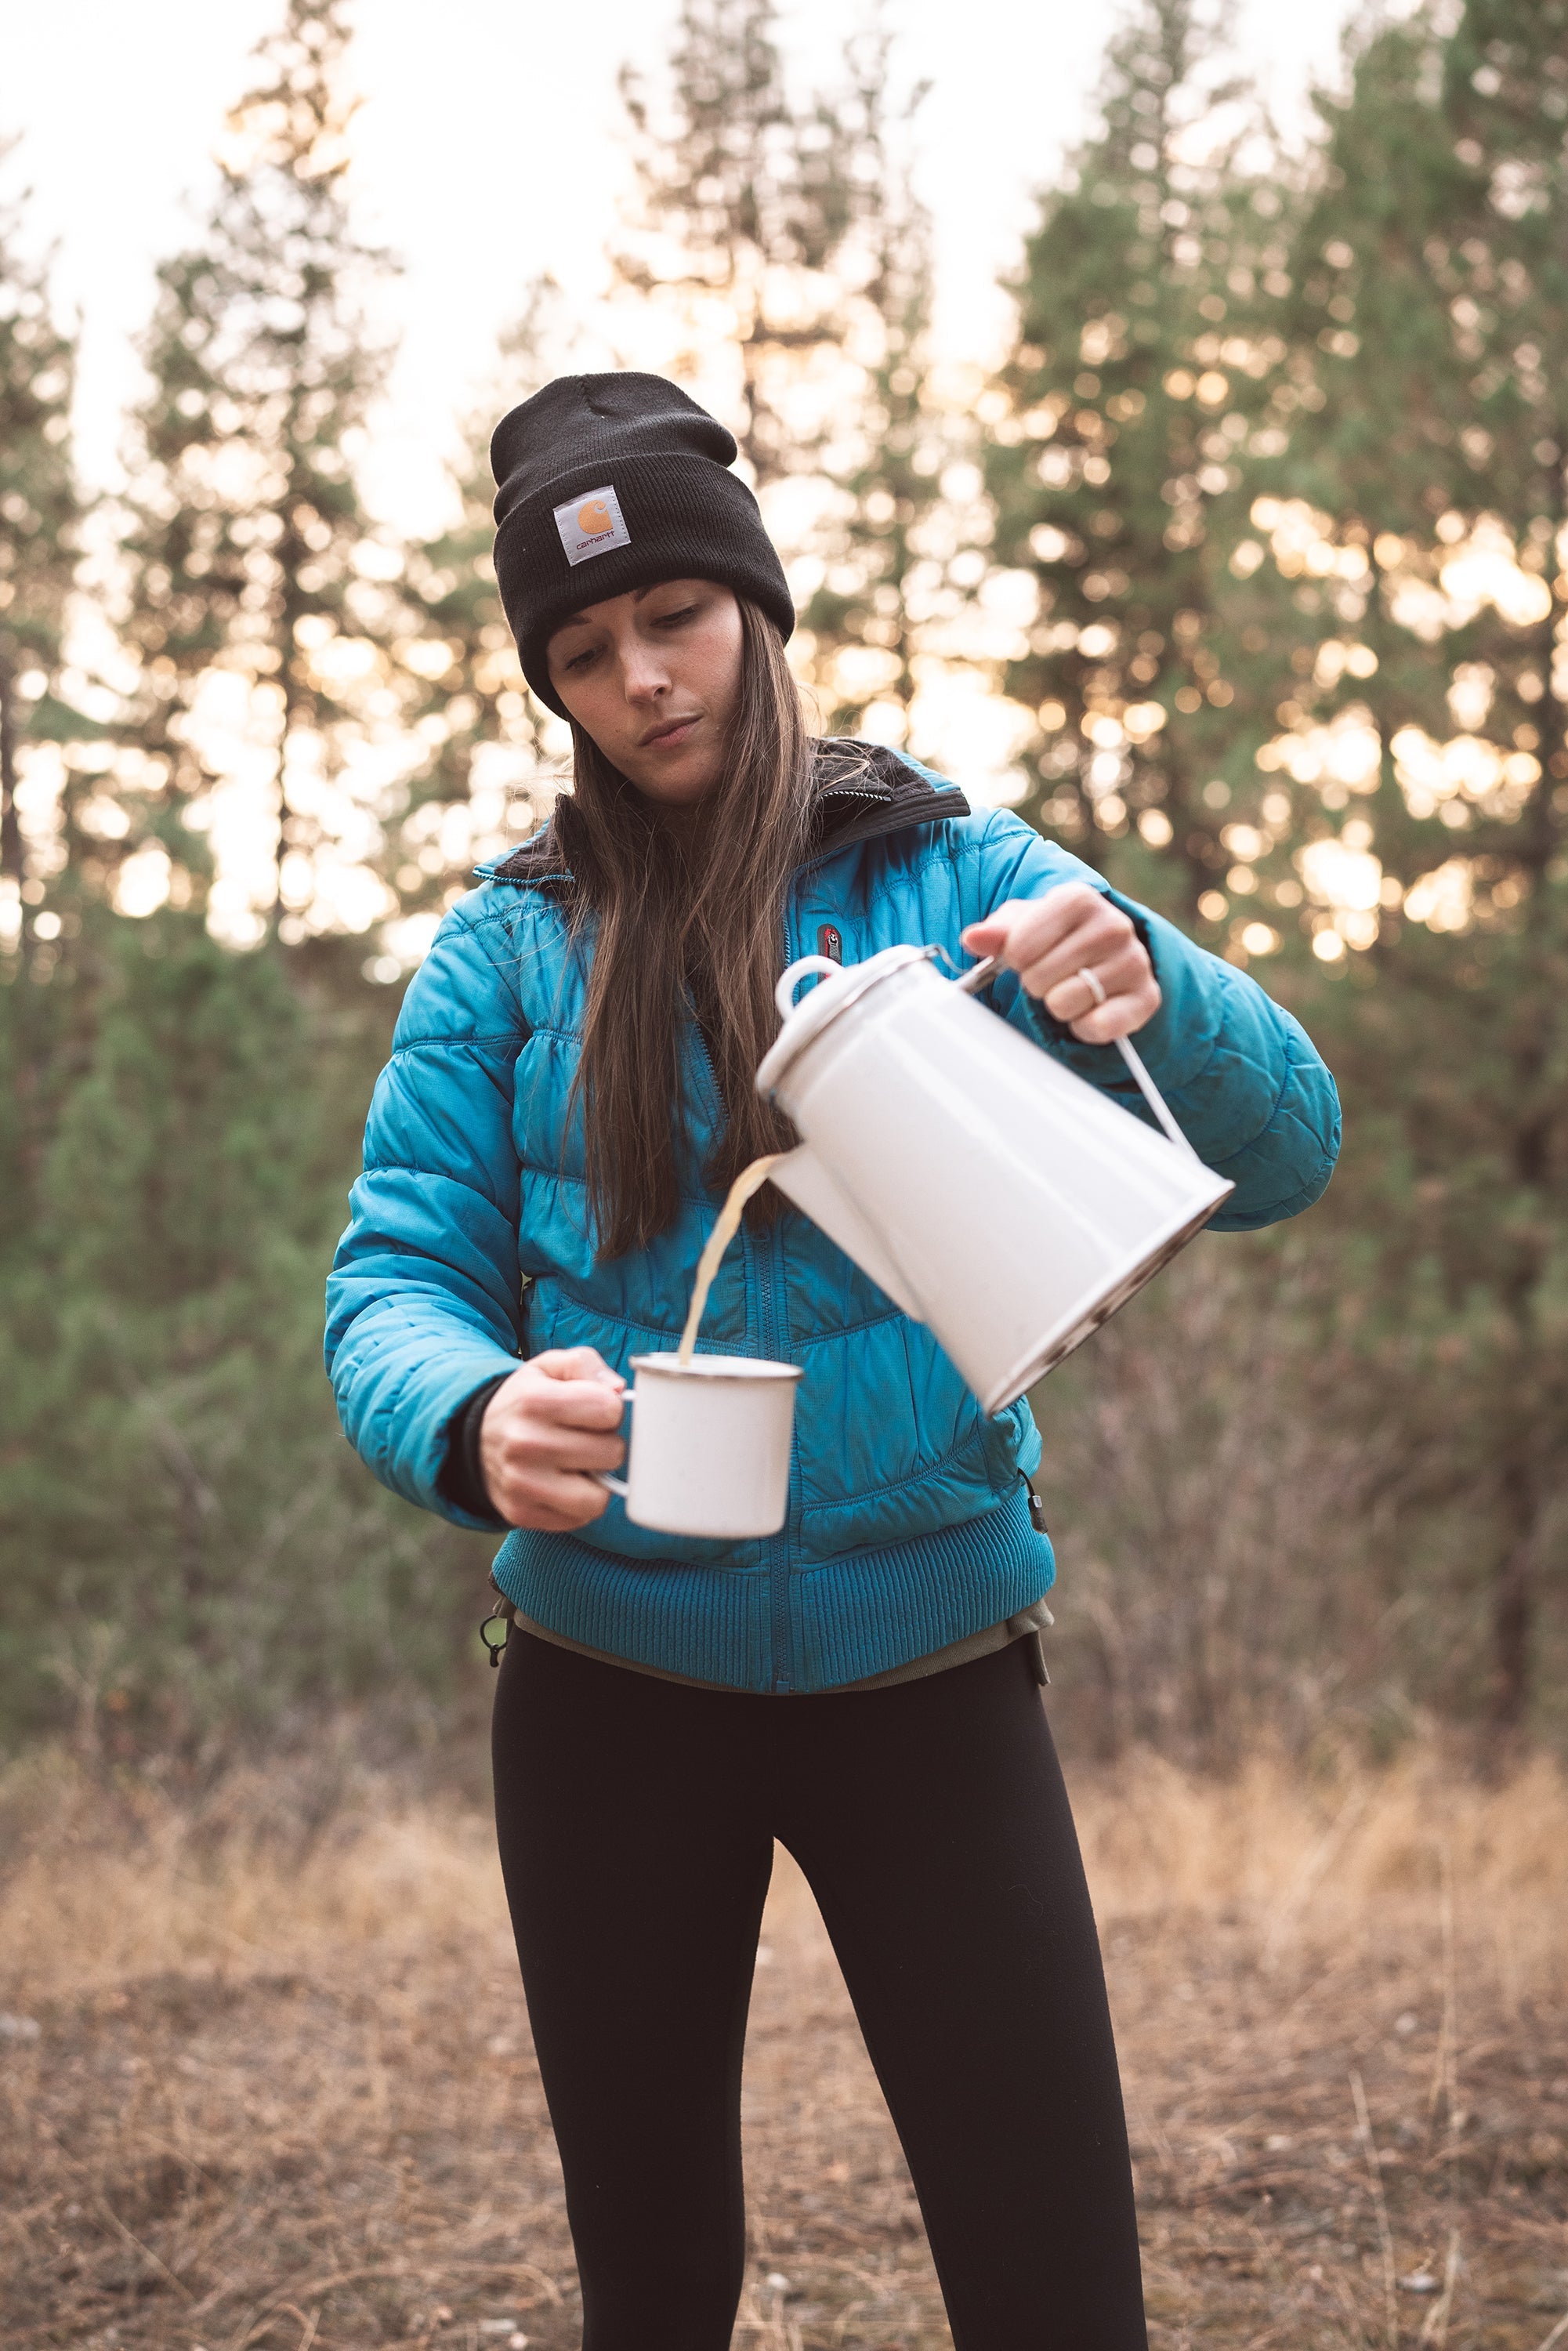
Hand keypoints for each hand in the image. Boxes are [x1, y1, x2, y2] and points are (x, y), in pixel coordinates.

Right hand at [479, 1347, 626, 1530]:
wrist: (476, 1439)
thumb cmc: (526, 1401)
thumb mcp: (550, 1367)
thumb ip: (587, 1365)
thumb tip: (618, 1391)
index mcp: (535, 1400)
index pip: (610, 1409)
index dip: (610, 1409)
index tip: (592, 1410)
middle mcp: (525, 1443)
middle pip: (611, 1453)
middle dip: (606, 1444)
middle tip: (585, 1438)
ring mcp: (522, 1483)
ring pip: (599, 1497)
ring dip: (597, 1481)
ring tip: (580, 1464)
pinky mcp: (521, 1513)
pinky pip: (580, 1518)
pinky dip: (580, 1502)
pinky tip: (564, 1484)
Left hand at [961, 883, 1159, 1043]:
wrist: (1109, 956)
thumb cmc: (1057, 937)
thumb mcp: (1024, 925)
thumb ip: (997, 932)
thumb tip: (973, 939)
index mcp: (1078, 899)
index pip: (1019, 946)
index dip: (1015, 959)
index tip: (1027, 954)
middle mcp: (1113, 925)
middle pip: (1038, 978)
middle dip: (1037, 984)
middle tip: (1053, 973)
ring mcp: (1134, 961)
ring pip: (1064, 1004)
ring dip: (1059, 1006)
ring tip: (1073, 988)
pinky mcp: (1146, 998)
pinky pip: (1095, 1026)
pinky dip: (1084, 1027)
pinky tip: (1091, 1008)